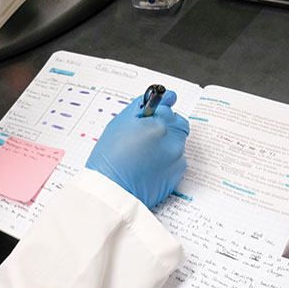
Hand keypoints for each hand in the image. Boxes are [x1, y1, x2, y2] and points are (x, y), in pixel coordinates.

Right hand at [85, 91, 188, 207]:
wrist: (111, 192)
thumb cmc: (110, 157)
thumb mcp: (121, 122)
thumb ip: (145, 105)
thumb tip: (167, 96)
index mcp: (162, 125)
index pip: (168, 110)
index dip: (155, 115)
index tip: (148, 119)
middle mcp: (174, 142)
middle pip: (177, 126)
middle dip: (164, 128)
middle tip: (143, 138)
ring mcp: (177, 161)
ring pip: (176, 145)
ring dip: (164, 146)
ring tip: (140, 156)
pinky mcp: (176, 178)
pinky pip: (174, 163)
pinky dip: (164, 162)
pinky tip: (146, 167)